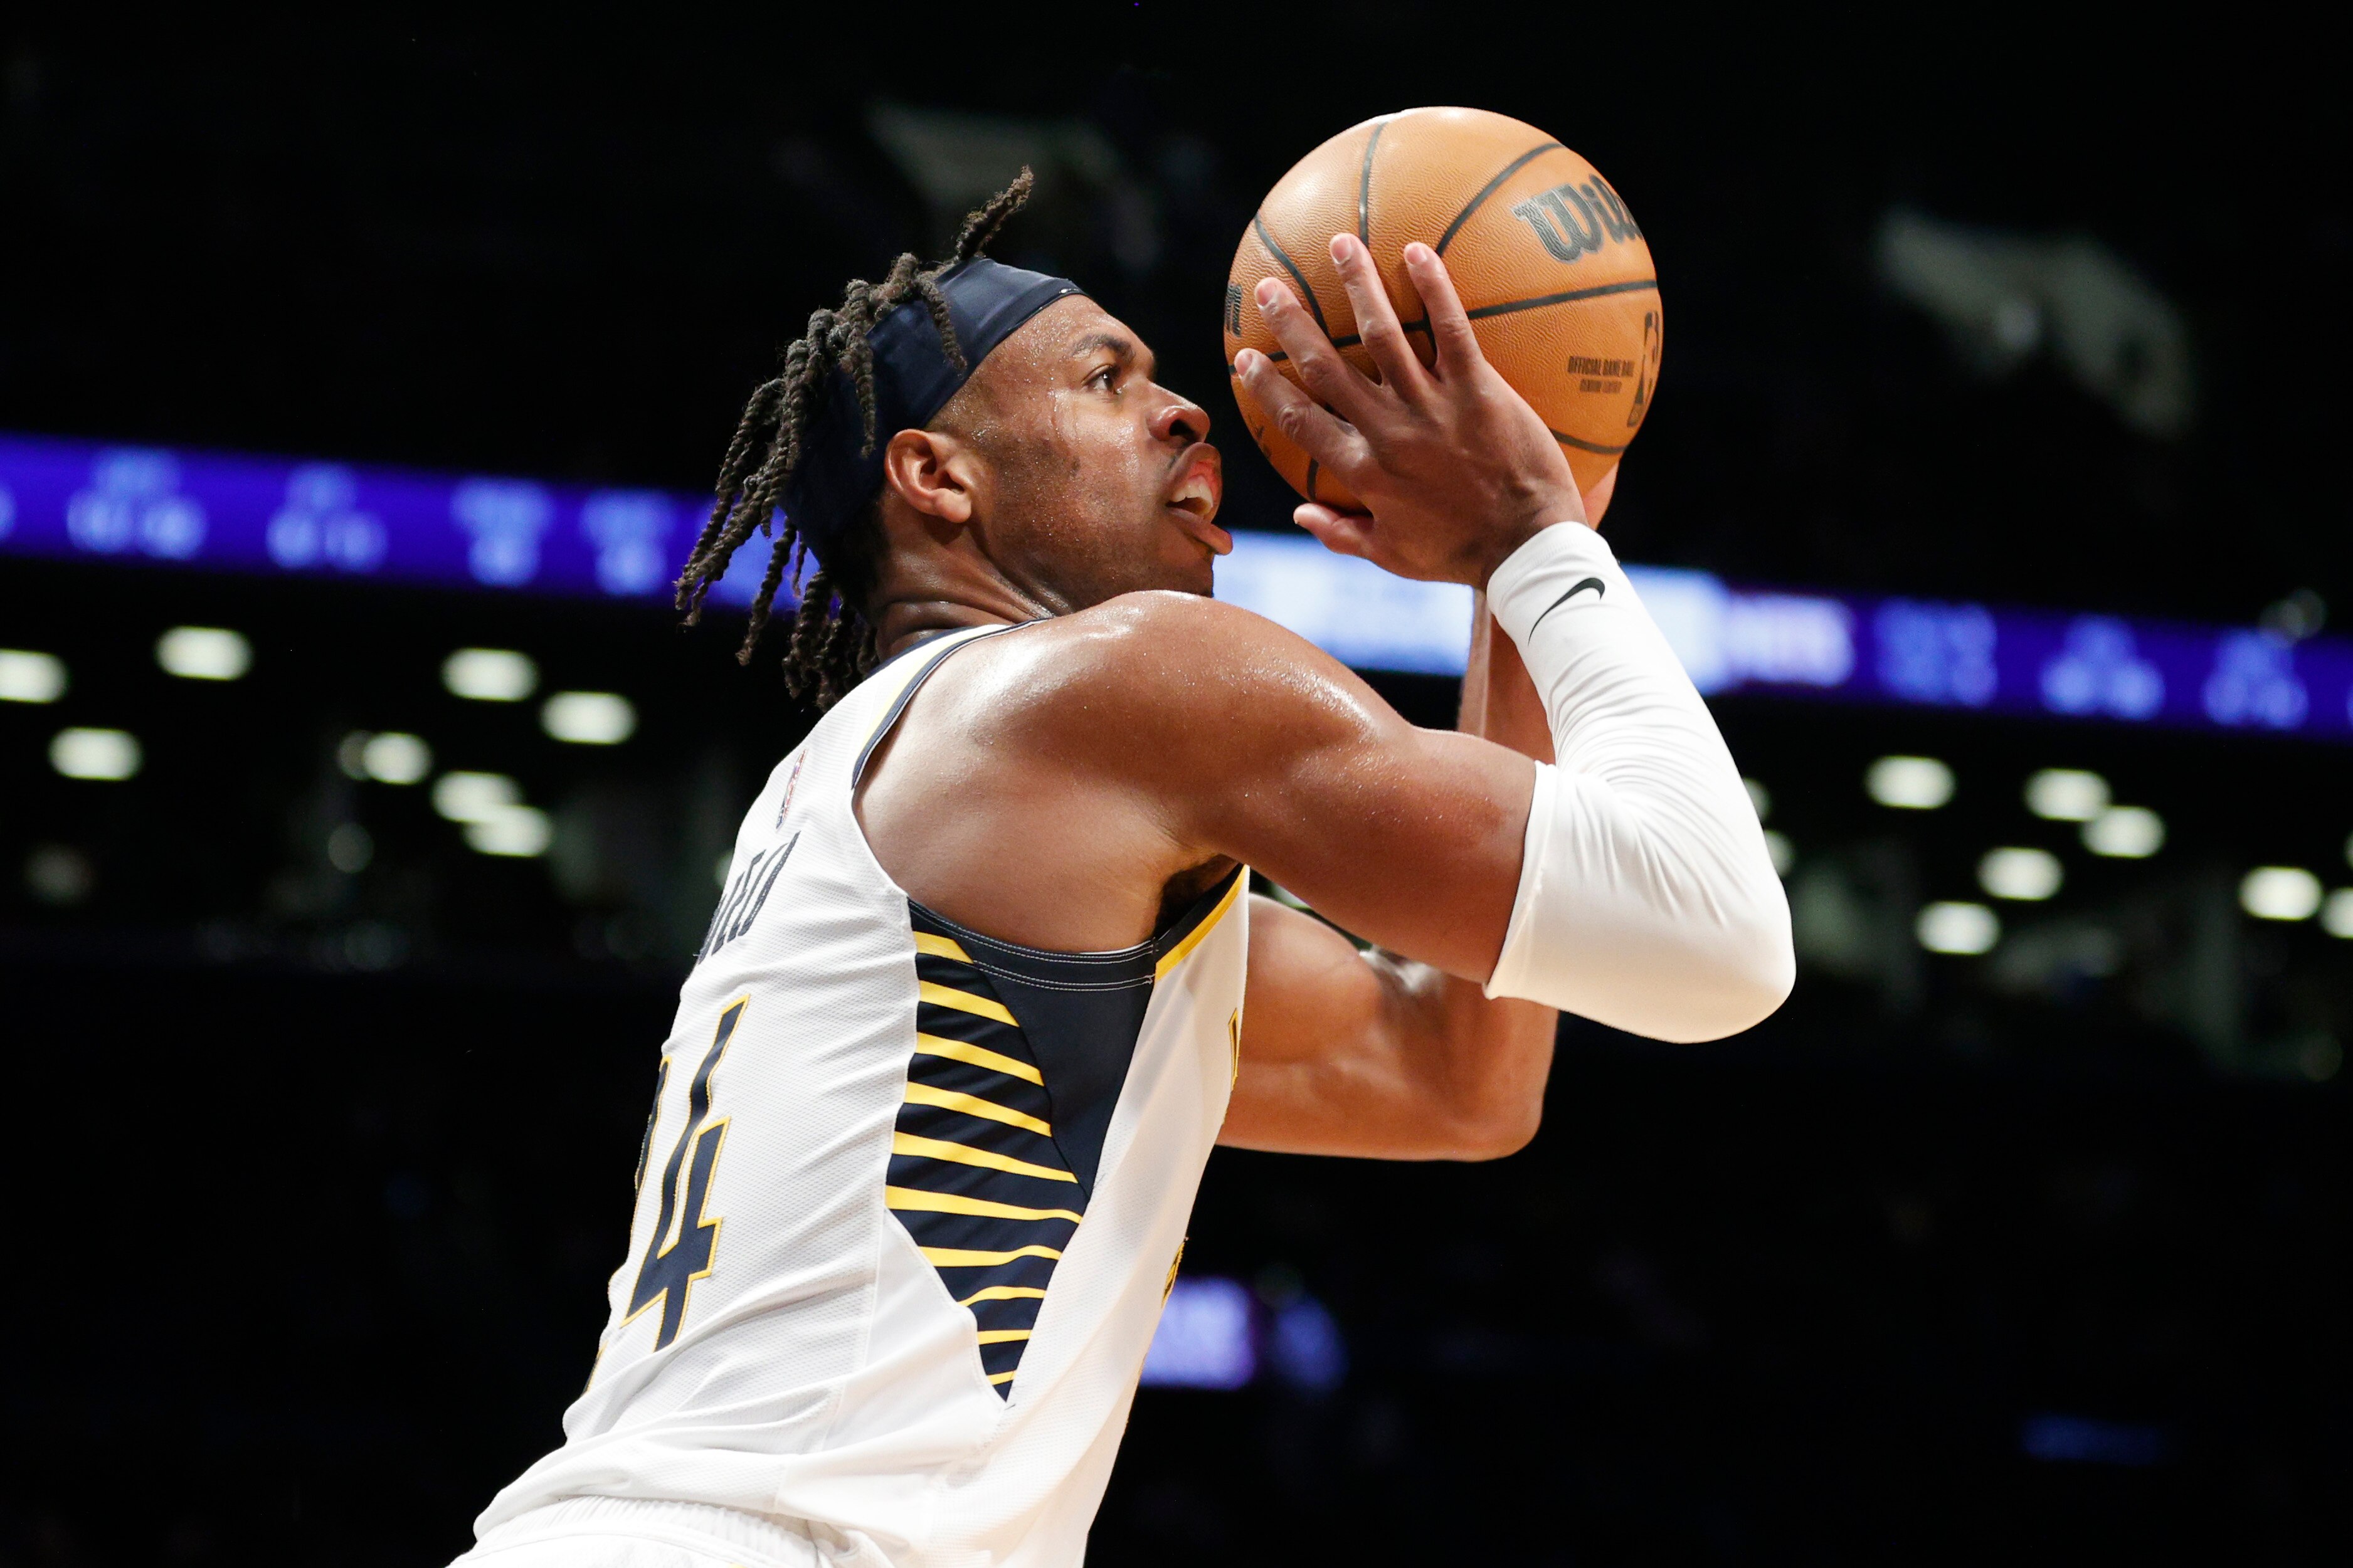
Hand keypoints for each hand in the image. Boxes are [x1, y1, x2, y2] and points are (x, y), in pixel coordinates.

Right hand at [1235, 234, 1585, 585]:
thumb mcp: (1392, 555)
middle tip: (1270, 287)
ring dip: (1357, 285)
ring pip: (1383, 335)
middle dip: (1292, 323)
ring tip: (1340, 244)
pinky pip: (1452, 330)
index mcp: (1361, 471)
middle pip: (1326, 367)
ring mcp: (1433, 407)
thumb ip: (1341, 535)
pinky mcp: (1479, 390)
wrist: (1526, 549)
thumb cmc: (1459, 555)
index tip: (1245, 358)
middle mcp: (1387, 433)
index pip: (1297, 421)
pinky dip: (1433, 288)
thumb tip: (1299, 514)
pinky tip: (1417, 251)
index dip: (1267, 387)